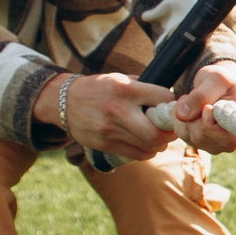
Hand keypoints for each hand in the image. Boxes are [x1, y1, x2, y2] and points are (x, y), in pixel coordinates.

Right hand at [35, 72, 178, 162]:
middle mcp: (118, 110)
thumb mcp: (120, 79)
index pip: (163, 99)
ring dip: (160, 145)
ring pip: (148, 147)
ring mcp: (109, 130)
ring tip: (158, 137)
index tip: (171, 108)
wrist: (63, 101)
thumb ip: (144, 88)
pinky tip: (145, 144)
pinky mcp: (103, 144)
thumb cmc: (99, 89)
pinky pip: (135, 155)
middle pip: (157, 133)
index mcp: (125, 89)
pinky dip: (146, 152)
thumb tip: (172, 99)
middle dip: (169, 134)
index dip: (172, 105)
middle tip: (170, 130)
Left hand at [168, 63, 235, 153]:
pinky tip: (189, 111)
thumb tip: (182, 116)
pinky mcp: (207, 145)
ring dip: (183, 118)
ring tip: (190, 101)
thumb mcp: (215, 79)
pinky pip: (185, 138)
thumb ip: (200, 96)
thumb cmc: (222, 81)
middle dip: (191, 116)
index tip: (207, 107)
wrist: (219, 86)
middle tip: (192, 97)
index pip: (226, 138)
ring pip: (191, 137)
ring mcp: (221, 145)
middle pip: (202, 136)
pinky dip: (180, 122)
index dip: (209, 124)